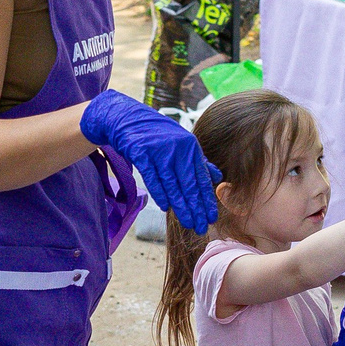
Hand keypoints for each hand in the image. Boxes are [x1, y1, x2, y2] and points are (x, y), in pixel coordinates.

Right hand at [79, 91, 219, 233]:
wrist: (127, 118)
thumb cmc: (156, 135)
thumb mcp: (181, 144)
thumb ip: (199, 161)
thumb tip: (217, 177)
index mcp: (191, 147)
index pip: (201, 178)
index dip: (207, 199)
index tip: (211, 217)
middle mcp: (178, 148)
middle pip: (189, 184)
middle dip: (196, 208)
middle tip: (201, 226)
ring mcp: (159, 150)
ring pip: (172, 184)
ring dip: (181, 206)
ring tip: (188, 223)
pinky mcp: (141, 152)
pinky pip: (152, 177)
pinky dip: (160, 193)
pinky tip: (166, 207)